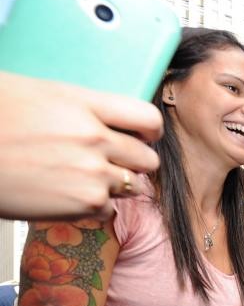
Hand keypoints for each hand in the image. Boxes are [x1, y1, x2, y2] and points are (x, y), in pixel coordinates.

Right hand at [0, 72, 161, 220]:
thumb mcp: (31, 94)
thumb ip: (74, 108)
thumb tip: (95, 115)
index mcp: (82, 104)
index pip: (146, 118)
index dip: (149, 131)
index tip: (143, 137)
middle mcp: (94, 138)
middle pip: (147, 158)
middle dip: (134, 163)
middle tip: (113, 164)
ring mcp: (93, 173)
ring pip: (132, 186)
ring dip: (116, 186)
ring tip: (83, 179)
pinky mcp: (85, 204)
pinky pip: (110, 210)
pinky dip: (94, 208)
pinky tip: (67, 196)